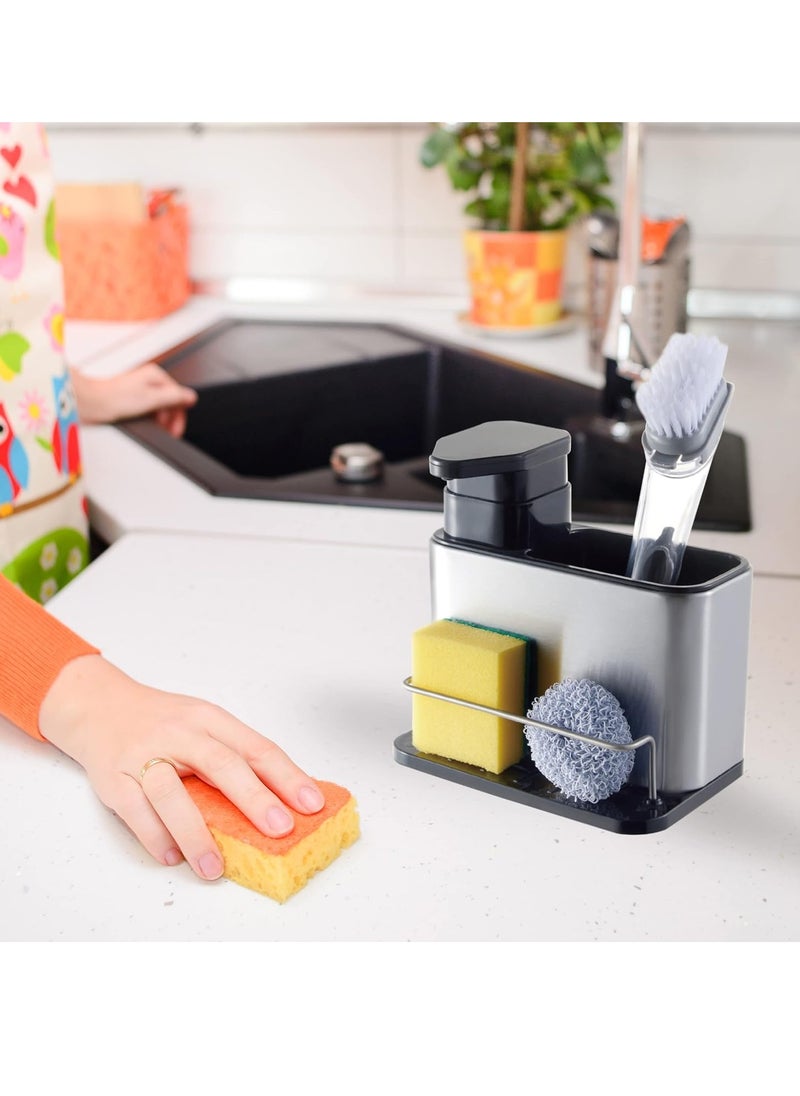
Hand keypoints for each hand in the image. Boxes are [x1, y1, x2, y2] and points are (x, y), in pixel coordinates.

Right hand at [38, 655, 325, 880]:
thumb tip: (281, 800)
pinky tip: (173, 857)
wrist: (99, 706)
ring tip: (214, 867)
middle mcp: (179, 733)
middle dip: (253, 799)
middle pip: (220, 764)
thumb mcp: (203, 724)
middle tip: (279, 830)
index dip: (287, 776)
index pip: (256, 747)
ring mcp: (144, 755)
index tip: (312, 804)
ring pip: (171, 793)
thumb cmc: (162, 723)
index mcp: (209, 719)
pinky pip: (136, 810)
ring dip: (195, 833)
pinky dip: (155, 837)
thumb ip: (235, 755)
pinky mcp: (113, 779)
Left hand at [70, 361, 197, 437]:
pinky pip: (150, 409)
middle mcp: (149, 380)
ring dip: (162, 420)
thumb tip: (191, 397)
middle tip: (169, 432)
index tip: (177, 429)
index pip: (178, 396)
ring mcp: (141, 389)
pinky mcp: (133, 399)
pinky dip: (152, 418)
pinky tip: (148, 425)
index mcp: (156, 376)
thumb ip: (174, 397)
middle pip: (170, 401)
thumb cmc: (116, 398)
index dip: (179, 414)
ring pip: (160, 406)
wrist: (93, 403)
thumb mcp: (152, 398)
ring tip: (159, 430)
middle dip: (171, 418)